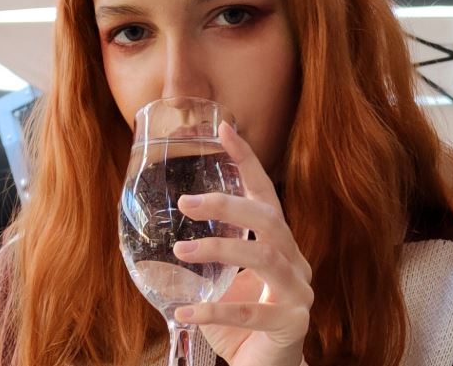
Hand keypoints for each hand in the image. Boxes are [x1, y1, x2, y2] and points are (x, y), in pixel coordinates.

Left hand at [172, 120, 313, 365]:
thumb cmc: (241, 320)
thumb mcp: (220, 282)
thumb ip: (201, 261)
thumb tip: (155, 247)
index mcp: (277, 242)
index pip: (264, 192)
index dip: (247, 159)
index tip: (225, 128)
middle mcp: (294, 260)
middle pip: (268, 219)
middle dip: (227, 205)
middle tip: (186, 202)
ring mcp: (297, 292)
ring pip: (264, 256)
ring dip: (219, 250)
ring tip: (181, 251)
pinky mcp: (291, 324)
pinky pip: (249, 313)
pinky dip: (213, 310)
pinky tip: (184, 311)